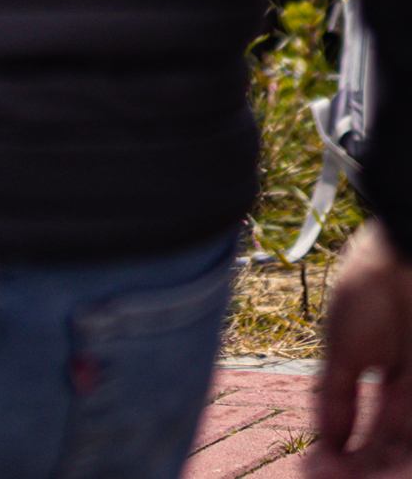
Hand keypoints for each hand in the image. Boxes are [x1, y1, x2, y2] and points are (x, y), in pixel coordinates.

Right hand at [309, 221, 411, 471]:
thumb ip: (335, 397)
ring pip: (399, 454)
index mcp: (384, 374)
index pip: (364, 427)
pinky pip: (410, 447)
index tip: (314, 466)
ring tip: (332, 477)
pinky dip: (389, 464)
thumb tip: (325, 442)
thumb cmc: (370, 293)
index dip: (341, 451)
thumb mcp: (342, 348)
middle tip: (321, 476)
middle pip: (384, 449)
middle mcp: (408, 395)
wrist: (401, 260)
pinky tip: (361, 469)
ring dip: (369, 470)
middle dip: (354, 468)